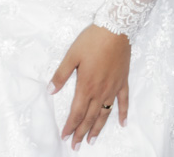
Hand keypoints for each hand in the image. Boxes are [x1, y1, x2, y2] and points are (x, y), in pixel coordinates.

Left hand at [49, 24, 129, 149]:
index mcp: (86, 86)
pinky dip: (123, 113)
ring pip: (105, 113)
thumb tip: (50, 91)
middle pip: (90, 117)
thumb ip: (61, 75)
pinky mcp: (122, 81)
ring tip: (92, 140)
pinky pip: (123, 101)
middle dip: (81, 132)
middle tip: (76, 145)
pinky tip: (123, 123)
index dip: (70, 126)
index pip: (76, 112)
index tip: (65, 136)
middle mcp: (100, 91)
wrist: (115, 29)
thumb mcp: (72, 55)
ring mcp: (113, 88)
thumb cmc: (92, 40)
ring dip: (98, 128)